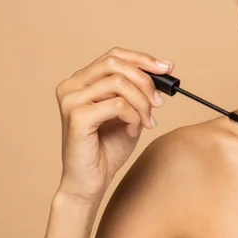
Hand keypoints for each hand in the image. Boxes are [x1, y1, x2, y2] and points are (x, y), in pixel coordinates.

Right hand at [53, 47, 173, 201]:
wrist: (90, 182)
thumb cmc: (106, 148)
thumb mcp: (128, 111)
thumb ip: (137, 90)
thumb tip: (162, 69)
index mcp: (80, 81)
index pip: (113, 56)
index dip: (142, 59)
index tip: (167, 68)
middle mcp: (71, 86)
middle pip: (115, 63)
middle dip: (144, 80)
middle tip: (159, 102)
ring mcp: (71, 100)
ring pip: (119, 82)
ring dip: (141, 102)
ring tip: (146, 122)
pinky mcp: (77, 117)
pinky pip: (118, 104)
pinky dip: (134, 116)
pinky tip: (132, 131)